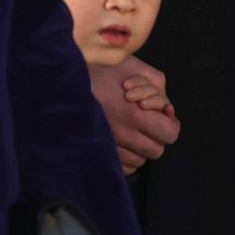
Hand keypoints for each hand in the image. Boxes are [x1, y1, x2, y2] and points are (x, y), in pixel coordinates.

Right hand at [89, 56, 180, 174]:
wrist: (63, 81)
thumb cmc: (100, 71)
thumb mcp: (134, 67)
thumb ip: (157, 86)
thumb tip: (167, 107)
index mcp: (136, 114)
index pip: (170, 134)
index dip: (171, 125)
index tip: (164, 118)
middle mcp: (122, 134)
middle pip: (156, 150)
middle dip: (156, 137)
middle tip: (147, 124)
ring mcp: (108, 146)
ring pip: (139, 160)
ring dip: (139, 147)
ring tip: (130, 129)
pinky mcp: (95, 153)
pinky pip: (121, 167)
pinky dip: (125, 157)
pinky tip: (120, 141)